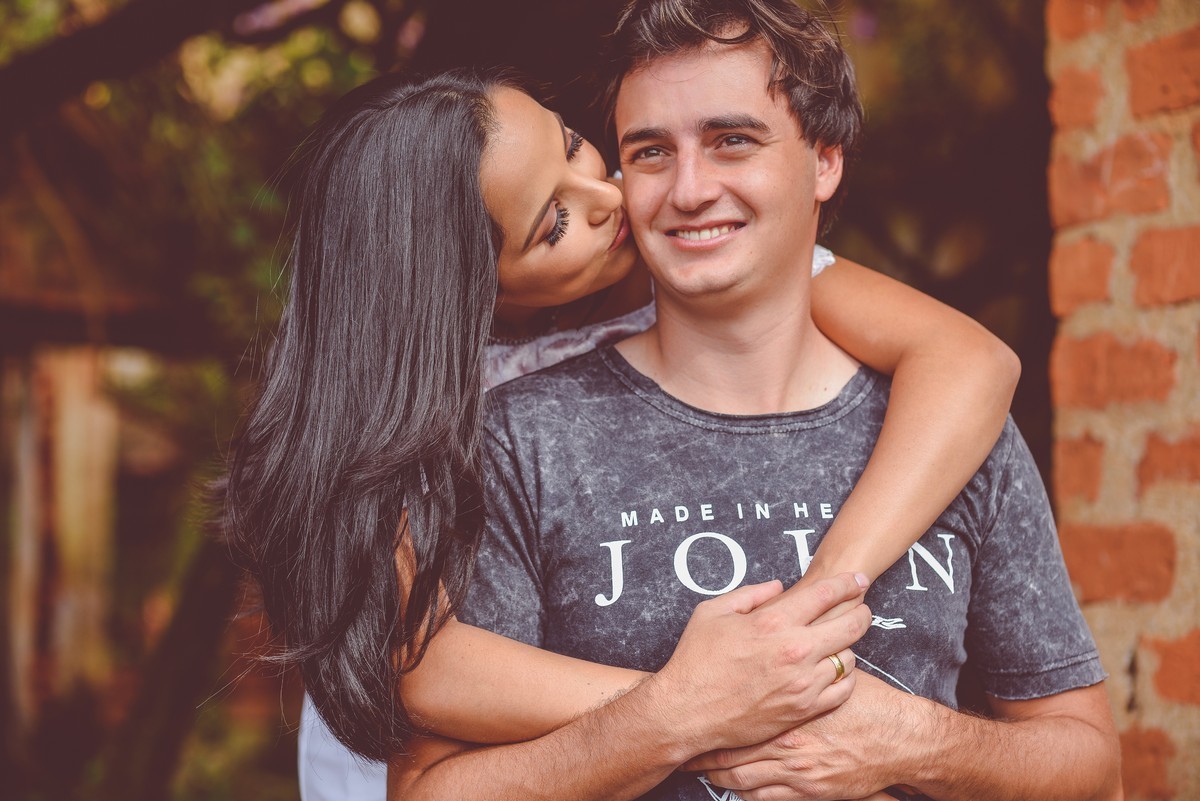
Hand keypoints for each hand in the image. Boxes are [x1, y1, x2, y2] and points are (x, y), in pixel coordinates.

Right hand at [647, 573, 871, 756]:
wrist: (687, 711)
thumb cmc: (695, 660)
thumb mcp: (712, 612)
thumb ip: (749, 594)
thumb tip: (778, 587)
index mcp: (773, 622)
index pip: (827, 594)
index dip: (849, 583)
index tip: (859, 579)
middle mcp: (794, 650)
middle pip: (851, 624)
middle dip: (861, 612)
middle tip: (861, 609)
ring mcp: (802, 683)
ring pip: (849, 658)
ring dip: (847, 647)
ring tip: (839, 643)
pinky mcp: (803, 709)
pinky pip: (842, 690)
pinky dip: (844, 678)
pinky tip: (834, 672)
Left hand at [685, 673, 910, 800]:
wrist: (898, 739)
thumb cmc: (867, 703)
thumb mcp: (828, 670)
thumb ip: (802, 658)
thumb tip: (780, 635)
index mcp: (786, 706)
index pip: (735, 713)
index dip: (710, 717)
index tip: (692, 714)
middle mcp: (785, 740)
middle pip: (730, 749)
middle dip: (704, 751)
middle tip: (685, 749)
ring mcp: (794, 769)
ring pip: (740, 776)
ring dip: (717, 774)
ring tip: (700, 768)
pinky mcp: (807, 791)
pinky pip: (763, 796)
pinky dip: (743, 792)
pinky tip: (733, 786)